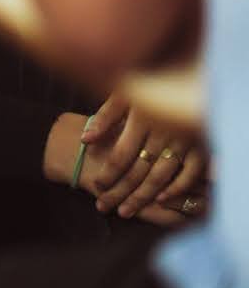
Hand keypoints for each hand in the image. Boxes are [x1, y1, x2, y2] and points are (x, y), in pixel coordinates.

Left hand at [79, 95, 209, 218]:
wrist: (189, 76)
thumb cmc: (150, 83)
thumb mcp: (125, 92)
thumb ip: (105, 116)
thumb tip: (85, 140)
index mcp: (142, 118)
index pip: (121, 154)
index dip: (108, 173)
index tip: (96, 186)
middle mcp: (163, 132)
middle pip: (138, 170)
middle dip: (119, 191)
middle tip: (104, 207)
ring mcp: (184, 141)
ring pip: (160, 176)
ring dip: (142, 196)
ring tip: (124, 211)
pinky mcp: (201, 147)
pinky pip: (190, 174)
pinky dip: (177, 188)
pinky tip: (160, 200)